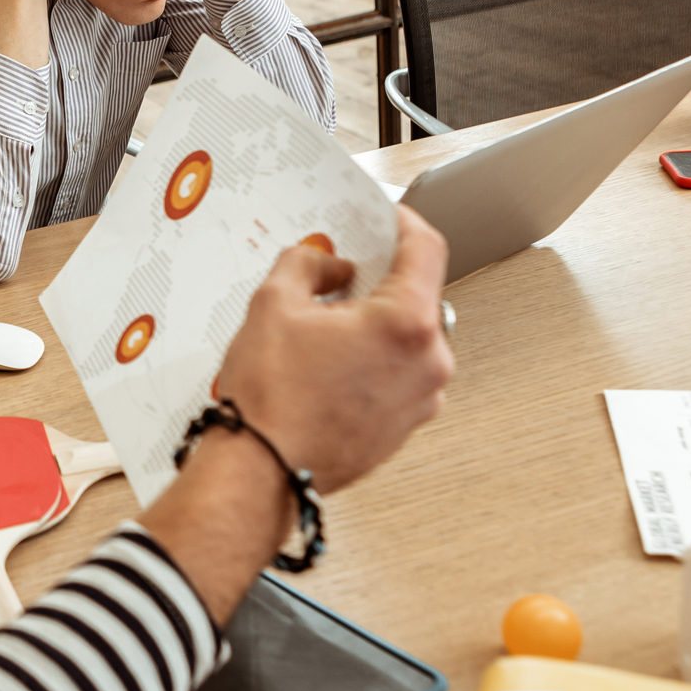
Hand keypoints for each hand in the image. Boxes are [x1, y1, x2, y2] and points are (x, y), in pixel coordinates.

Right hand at [139, 207, 453, 621]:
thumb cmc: (271, 401)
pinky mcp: (406, 426)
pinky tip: (328, 366)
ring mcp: (422, 399)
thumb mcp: (274, 304)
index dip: (403, 222)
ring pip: (408, 339)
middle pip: (417, 296)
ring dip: (375, 325)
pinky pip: (399, 375)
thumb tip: (328, 264)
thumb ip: (308, 264)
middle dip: (379, 282)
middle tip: (337, 278)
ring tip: (323, 331)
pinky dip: (373, 361)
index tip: (388, 217)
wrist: (262, 473)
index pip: (426, 248)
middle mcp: (429, 362)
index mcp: (406, 323)